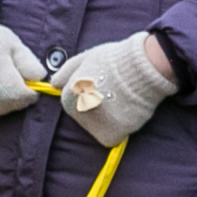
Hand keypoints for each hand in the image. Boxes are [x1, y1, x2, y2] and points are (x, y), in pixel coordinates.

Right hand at [0, 6, 45, 122]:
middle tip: (1, 72)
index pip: (27, 97)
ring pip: (2, 110)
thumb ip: (30, 64)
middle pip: (15, 105)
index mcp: (2, 84)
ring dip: (3, 98)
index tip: (19, 72)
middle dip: (15, 92)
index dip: (29, 86)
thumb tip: (40, 79)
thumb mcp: (14, 45)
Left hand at [57, 32, 173, 148]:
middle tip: (117, 95)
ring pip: (99, 129)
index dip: (90, 96)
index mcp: (68, 96)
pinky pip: (113, 138)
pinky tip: (129, 114)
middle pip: (85, 118)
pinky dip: (121, 130)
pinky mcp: (112, 132)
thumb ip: (66, 72)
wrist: (144, 66)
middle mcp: (77, 112)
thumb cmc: (116, 58)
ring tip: (125, 103)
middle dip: (99, 110)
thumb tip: (53, 84)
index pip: (73, 105)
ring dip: (110, 120)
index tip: (105, 87)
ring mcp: (93, 123)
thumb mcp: (84, 59)